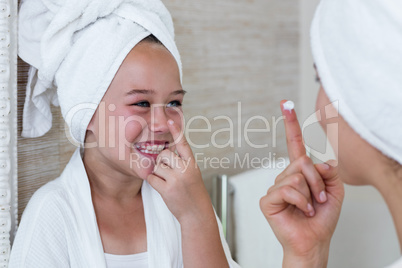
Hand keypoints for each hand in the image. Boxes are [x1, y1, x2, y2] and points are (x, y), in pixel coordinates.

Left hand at [146, 119, 214, 224]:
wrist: (197, 213)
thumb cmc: (193, 193)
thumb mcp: (193, 174)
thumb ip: (182, 163)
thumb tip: (164, 155)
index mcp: (192, 164)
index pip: (183, 144)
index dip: (177, 131)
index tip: (170, 120)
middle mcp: (185, 169)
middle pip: (164, 154)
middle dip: (161, 161)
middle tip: (167, 171)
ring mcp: (176, 179)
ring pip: (157, 166)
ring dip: (158, 172)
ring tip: (167, 181)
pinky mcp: (167, 189)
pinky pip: (151, 178)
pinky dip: (154, 181)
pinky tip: (162, 187)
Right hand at [259, 100, 343, 266]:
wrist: (314, 241)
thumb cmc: (322, 218)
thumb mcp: (334, 190)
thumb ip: (328, 170)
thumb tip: (313, 161)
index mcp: (299, 172)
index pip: (294, 144)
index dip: (290, 124)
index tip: (286, 104)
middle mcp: (285, 176)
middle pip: (303, 161)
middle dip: (317, 181)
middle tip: (319, 197)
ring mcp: (275, 188)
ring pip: (296, 176)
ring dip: (310, 193)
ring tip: (310, 207)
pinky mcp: (268, 200)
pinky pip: (288, 190)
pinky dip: (301, 202)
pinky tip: (301, 211)